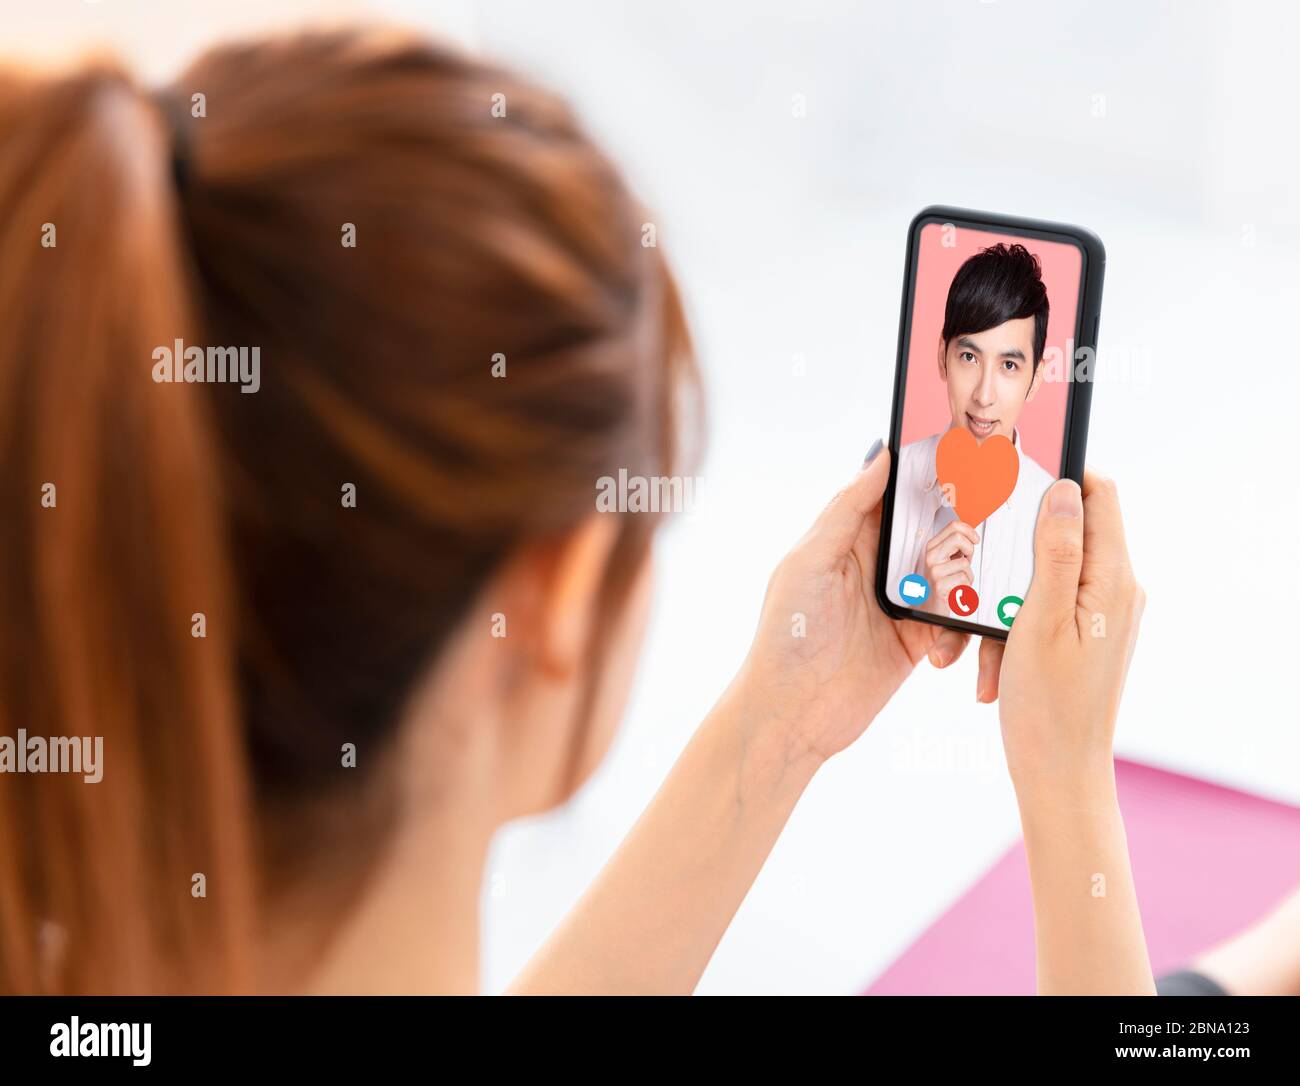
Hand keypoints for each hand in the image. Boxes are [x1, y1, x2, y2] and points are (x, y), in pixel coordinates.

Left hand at [734, 444, 972, 763]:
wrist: (791, 715)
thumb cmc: (787, 636)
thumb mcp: (810, 563)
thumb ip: (846, 510)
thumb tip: (879, 456)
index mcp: (849, 538)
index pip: (894, 495)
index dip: (928, 476)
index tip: (966, 457)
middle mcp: (878, 566)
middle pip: (935, 533)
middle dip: (962, 531)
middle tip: (987, 530)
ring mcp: (902, 603)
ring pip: (955, 576)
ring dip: (968, 584)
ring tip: (967, 596)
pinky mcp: (920, 641)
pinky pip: (958, 624)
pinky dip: (962, 634)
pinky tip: (942, 651)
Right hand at [919, 520, 978, 615]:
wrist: (930, 606)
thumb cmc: (942, 582)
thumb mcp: (947, 559)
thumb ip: (955, 546)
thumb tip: (970, 535)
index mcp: (932, 547)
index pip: (953, 526)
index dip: (969, 531)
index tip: (975, 539)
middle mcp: (931, 557)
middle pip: (958, 538)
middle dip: (969, 549)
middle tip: (967, 559)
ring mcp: (934, 570)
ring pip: (964, 563)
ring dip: (968, 574)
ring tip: (958, 580)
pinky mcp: (939, 585)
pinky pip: (964, 579)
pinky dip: (965, 586)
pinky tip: (956, 589)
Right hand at [973, 471, 1144, 798]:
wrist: (1058, 775)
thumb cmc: (1049, 706)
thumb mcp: (1040, 619)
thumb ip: (1056, 552)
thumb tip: (1064, 490)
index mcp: (1112, 580)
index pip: (1098, 496)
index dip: (1058, 477)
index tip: (1011, 479)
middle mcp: (1114, 592)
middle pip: (1062, 535)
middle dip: (1013, 551)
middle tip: (974, 563)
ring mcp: (1098, 615)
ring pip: (1041, 577)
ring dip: (1003, 600)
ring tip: (978, 642)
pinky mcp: (1080, 636)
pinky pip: (1039, 611)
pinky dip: (1009, 629)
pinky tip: (989, 666)